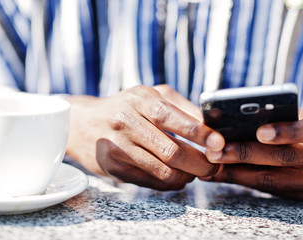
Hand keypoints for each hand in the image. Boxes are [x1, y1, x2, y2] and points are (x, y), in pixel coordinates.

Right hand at [66, 85, 224, 189]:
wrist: (84, 124)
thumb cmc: (126, 107)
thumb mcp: (151, 96)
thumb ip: (181, 107)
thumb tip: (211, 124)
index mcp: (139, 99)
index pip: (172, 118)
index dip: (200, 132)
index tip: (219, 143)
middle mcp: (126, 121)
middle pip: (171, 150)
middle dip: (200, 162)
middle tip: (214, 165)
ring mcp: (117, 147)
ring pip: (163, 170)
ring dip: (187, 175)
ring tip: (196, 171)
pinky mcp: (114, 168)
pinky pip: (151, 181)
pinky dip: (171, 183)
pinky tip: (178, 177)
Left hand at [203, 111, 302, 200]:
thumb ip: (288, 117)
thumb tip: (246, 114)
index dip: (287, 131)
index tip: (260, 131)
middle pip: (284, 158)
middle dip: (247, 153)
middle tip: (217, 149)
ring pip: (272, 179)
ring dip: (238, 172)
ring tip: (213, 163)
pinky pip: (269, 190)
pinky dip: (243, 181)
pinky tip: (222, 174)